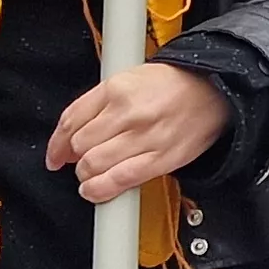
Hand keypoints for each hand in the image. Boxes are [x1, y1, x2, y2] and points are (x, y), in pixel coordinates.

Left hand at [49, 65, 227, 203]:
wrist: (213, 90)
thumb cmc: (172, 84)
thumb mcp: (128, 78)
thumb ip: (97, 104)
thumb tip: (70, 137)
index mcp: (116, 88)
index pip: (71, 120)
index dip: (57, 143)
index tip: (55, 155)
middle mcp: (127, 112)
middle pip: (80, 145)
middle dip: (75, 158)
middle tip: (79, 162)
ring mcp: (144, 137)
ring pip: (94, 165)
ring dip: (85, 176)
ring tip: (89, 176)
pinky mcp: (160, 159)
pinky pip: (120, 180)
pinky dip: (101, 190)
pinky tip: (95, 190)